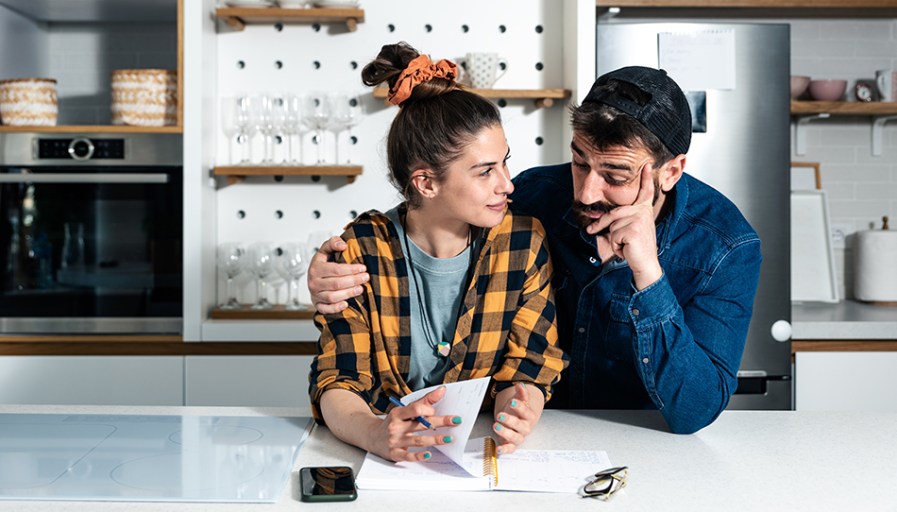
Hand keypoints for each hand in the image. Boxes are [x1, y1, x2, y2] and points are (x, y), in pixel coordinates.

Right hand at [307, 236, 369, 313]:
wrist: (314, 279)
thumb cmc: (323, 265)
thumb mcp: (326, 251)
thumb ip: (333, 243)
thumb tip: (343, 245)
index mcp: (316, 268)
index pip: (335, 269)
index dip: (351, 269)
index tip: (363, 267)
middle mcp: (313, 282)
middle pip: (336, 283)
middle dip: (353, 280)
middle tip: (366, 277)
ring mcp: (315, 295)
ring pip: (332, 297)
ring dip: (348, 293)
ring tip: (361, 289)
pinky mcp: (318, 305)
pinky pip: (326, 309)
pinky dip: (336, 308)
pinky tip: (346, 304)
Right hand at [369, 386, 461, 461]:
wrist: (373, 437)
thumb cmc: (393, 422)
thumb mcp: (404, 410)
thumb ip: (424, 401)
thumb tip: (442, 390)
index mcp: (398, 413)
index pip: (415, 409)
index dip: (428, 410)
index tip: (436, 412)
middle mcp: (396, 427)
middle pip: (421, 424)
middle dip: (440, 422)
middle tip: (455, 421)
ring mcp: (395, 441)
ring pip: (418, 440)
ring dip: (435, 440)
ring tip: (448, 438)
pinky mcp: (395, 454)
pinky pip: (408, 456)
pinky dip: (419, 456)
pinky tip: (429, 454)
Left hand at [492, 383, 543, 455]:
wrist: (517, 423)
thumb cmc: (517, 412)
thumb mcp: (519, 401)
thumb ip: (521, 394)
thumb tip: (520, 385)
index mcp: (529, 416)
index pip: (526, 412)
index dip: (520, 407)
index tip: (512, 402)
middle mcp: (525, 428)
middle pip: (520, 426)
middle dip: (510, 420)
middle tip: (500, 415)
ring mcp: (519, 437)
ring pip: (515, 438)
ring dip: (505, 432)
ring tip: (495, 426)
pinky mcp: (512, 445)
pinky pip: (510, 449)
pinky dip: (504, 450)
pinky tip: (498, 449)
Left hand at [587, 164, 662, 289]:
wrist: (645, 264)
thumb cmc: (634, 249)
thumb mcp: (625, 231)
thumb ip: (617, 220)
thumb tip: (597, 219)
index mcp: (643, 211)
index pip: (645, 192)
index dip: (646, 178)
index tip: (646, 164)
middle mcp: (643, 212)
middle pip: (613, 213)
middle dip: (600, 225)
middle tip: (597, 234)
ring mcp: (639, 219)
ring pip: (612, 225)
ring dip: (614, 239)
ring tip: (626, 245)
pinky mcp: (634, 229)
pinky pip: (613, 234)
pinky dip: (616, 245)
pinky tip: (627, 248)